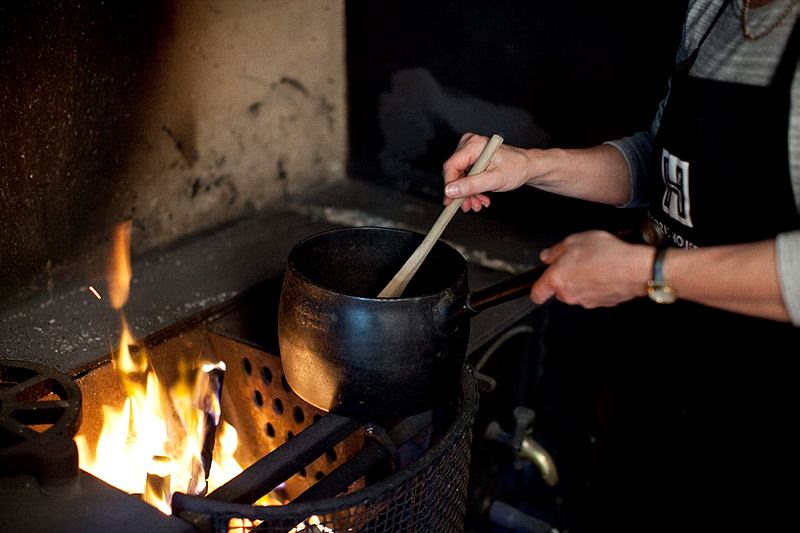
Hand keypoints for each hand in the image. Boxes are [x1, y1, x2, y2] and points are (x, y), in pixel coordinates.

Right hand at [442, 132, 533, 211]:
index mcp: (475, 145)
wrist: (527, 167)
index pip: (451, 166)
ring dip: (467, 194)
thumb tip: (450, 191)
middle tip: (469, 206)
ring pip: (458, 177)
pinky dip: (471, 189)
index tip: (452, 202)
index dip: (450, 186)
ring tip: (478, 203)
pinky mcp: (471, 159)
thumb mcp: (494, 180)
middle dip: (461, 193)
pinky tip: (480, 197)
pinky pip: (464, 177)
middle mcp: (469, 145)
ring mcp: (470, 151)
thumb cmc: (516, 168)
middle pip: (454, 173)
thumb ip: (471, 186)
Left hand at [531, 230, 652, 307]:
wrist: (634, 269)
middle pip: (559, 290)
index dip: (537, 289)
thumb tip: (547, 256)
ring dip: (582, 281)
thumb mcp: (574, 241)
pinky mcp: (602, 303)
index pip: (537, 294)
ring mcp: (586, 301)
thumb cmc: (606, 254)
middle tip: (576, 261)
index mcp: (557, 279)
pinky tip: (606, 272)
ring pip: (577, 292)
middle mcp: (569, 294)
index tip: (539, 284)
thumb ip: (556, 250)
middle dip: (565, 278)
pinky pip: (593, 294)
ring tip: (595, 264)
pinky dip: (597, 285)